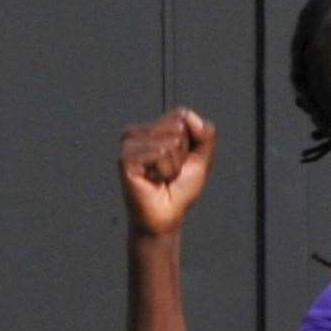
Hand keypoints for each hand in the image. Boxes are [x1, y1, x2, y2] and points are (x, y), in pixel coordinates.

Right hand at [119, 108, 216, 237]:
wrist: (167, 215)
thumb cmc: (181, 188)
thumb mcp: (201, 158)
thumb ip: (204, 134)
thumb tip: (189, 115)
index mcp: (152, 127)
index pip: (182, 115)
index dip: (192, 141)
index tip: (181, 160)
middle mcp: (137, 131)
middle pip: (178, 126)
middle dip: (183, 154)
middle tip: (170, 171)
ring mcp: (129, 143)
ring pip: (171, 141)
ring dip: (174, 165)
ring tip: (162, 177)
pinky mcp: (126, 158)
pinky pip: (160, 153)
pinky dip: (166, 171)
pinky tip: (154, 180)